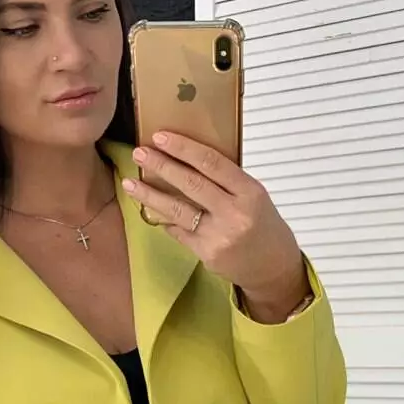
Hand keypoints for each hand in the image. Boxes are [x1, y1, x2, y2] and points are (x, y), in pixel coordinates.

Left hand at [121, 132, 308, 320]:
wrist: (273, 267)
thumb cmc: (262, 225)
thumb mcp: (254, 196)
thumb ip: (227, 181)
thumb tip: (187, 159)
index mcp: (249, 191)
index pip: (212, 162)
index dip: (183, 148)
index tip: (160, 136)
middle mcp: (234, 213)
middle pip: (191, 184)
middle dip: (161, 166)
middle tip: (139, 153)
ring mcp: (219, 236)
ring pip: (178, 210)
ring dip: (150, 195)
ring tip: (130, 183)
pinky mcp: (207, 254)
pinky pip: (179, 231)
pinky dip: (165, 219)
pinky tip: (151, 209)